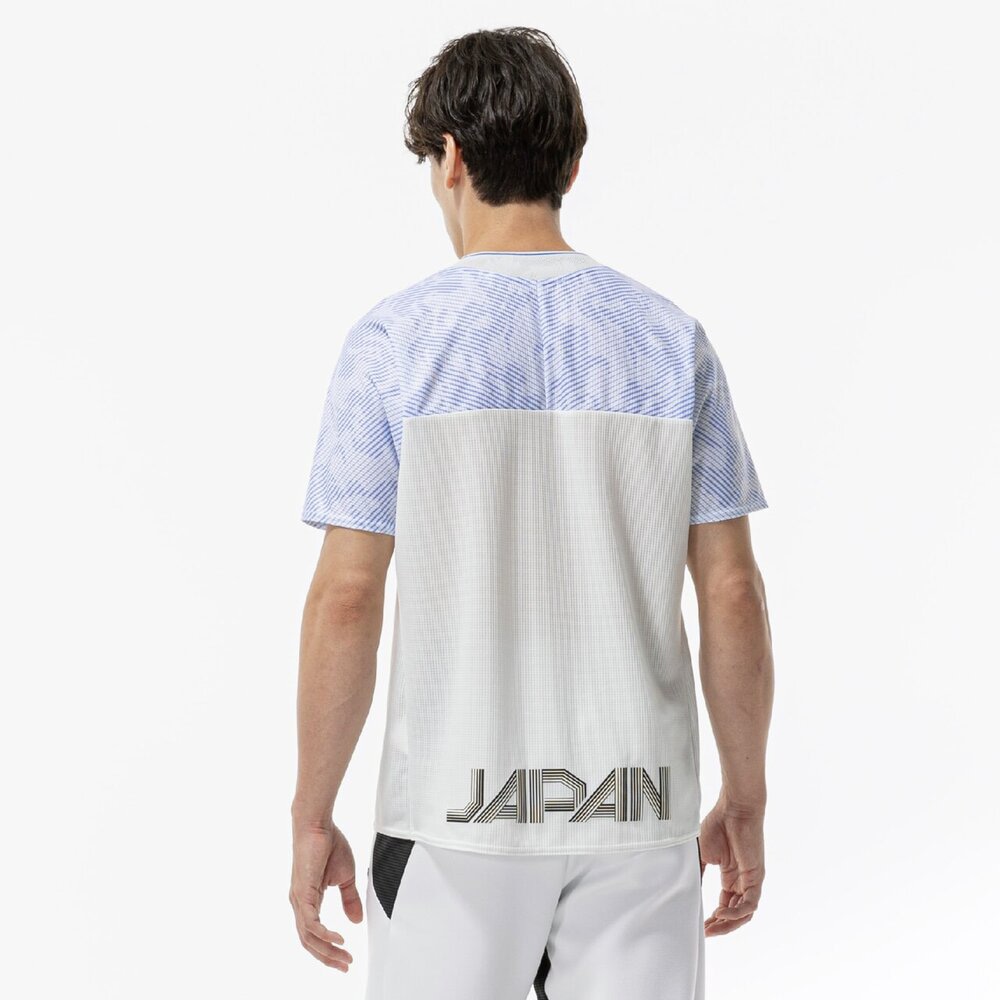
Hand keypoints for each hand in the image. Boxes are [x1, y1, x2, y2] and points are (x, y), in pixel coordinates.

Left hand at [289, 820, 362, 970]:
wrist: (318, 824)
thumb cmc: (329, 844)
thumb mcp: (345, 877)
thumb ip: (349, 899)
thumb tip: (356, 921)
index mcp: (308, 900)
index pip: (315, 934)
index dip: (329, 949)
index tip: (345, 960)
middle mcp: (300, 904)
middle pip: (309, 942)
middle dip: (328, 957)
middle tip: (345, 966)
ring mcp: (299, 900)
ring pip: (309, 936)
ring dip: (327, 950)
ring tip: (344, 958)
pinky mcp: (302, 893)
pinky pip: (310, 923)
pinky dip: (324, 934)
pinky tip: (338, 940)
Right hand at [698, 798, 764, 935]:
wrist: (734, 808)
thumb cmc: (718, 825)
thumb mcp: (702, 853)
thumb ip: (698, 873)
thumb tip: (687, 890)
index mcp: (730, 876)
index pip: (724, 904)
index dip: (713, 918)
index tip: (700, 926)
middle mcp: (741, 881)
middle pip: (735, 913)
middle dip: (720, 926)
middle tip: (705, 933)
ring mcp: (750, 880)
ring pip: (744, 913)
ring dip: (729, 924)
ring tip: (712, 928)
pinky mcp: (756, 877)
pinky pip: (749, 903)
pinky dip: (736, 912)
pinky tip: (721, 913)